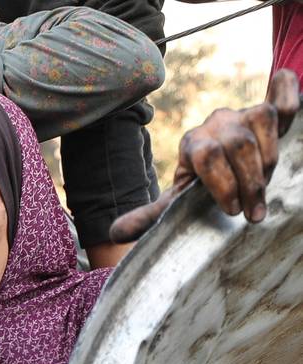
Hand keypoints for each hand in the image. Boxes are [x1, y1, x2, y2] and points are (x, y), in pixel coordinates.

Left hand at [111, 69, 299, 242]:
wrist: (220, 177)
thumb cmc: (199, 194)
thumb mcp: (174, 206)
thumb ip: (150, 217)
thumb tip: (115, 232)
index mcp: (192, 145)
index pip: (206, 156)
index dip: (222, 184)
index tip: (232, 212)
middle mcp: (217, 124)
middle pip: (237, 144)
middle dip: (250, 182)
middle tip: (254, 213)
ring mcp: (243, 114)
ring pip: (262, 121)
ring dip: (269, 158)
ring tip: (267, 185)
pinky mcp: (268, 111)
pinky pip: (281, 94)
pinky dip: (288, 93)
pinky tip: (292, 105)